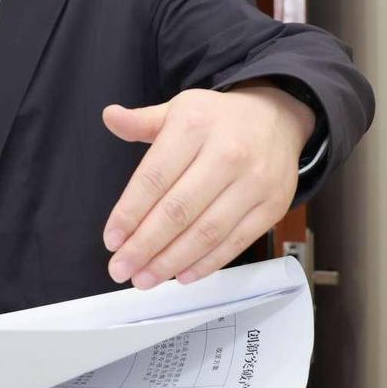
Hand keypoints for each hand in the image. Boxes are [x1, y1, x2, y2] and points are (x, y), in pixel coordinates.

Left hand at [101, 84, 314, 290]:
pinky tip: (182, 275)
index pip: (154, 178)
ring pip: (206, 232)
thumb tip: (110, 116)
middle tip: (121, 268)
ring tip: (145, 278)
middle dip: (145, 246)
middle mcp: (227, 154)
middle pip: (178, 211)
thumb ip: (141, 121)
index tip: (111, 240)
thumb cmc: (218, 120)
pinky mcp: (273, 206)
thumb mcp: (178, 109)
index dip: (129, 213)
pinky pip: (236, 242)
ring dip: (171, 261)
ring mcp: (254, 182)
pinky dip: (207, 263)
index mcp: (194, 126)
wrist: (277, 117)